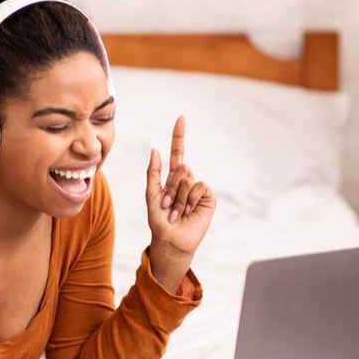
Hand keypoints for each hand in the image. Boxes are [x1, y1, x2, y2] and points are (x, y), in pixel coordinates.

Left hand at [146, 116, 215, 285]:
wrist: (170, 240)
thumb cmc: (159, 220)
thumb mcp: (150, 194)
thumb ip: (153, 172)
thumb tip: (154, 149)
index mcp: (173, 179)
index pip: (178, 153)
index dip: (179, 137)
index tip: (181, 118)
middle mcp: (187, 181)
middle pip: (180, 168)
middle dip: (170, 188)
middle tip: (166, 206)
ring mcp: (198, 189)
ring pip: (187, 178)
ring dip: (178, 198)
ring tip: (176, 213)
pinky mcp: (208, 198)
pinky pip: (198, 187)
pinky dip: (189, 200)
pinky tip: (188, 212)